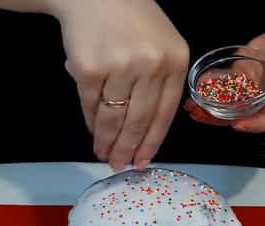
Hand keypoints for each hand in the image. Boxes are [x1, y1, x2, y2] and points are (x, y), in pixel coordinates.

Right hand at [53, 0, 189, 170]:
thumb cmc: (131, 20)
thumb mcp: (160, 45)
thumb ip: (159, 82)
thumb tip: (143, 133)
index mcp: (175, 61)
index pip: (164, 113)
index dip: (152, 142)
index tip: (142, 162)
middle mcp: (151, 65)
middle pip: (138, 121)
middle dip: (127, 149)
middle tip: (119, 166)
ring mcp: (119, 67)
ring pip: (113, 117)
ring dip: (106, 141)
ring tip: (102, 154)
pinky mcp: (89, 69)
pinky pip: (90, 105)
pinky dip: (90, 121)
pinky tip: (92, 130)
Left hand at [184, 26, 264, 131]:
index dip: (254, 125)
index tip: (237, 125)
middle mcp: (264, 102)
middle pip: (243, 117)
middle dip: (220, 119)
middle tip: (201, 115)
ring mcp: (250, 94)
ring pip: (229, 107)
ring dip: (209, 108)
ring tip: (191, 106)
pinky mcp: (240, 82)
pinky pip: (224, 89)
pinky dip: (210, 89)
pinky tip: (197, 88)